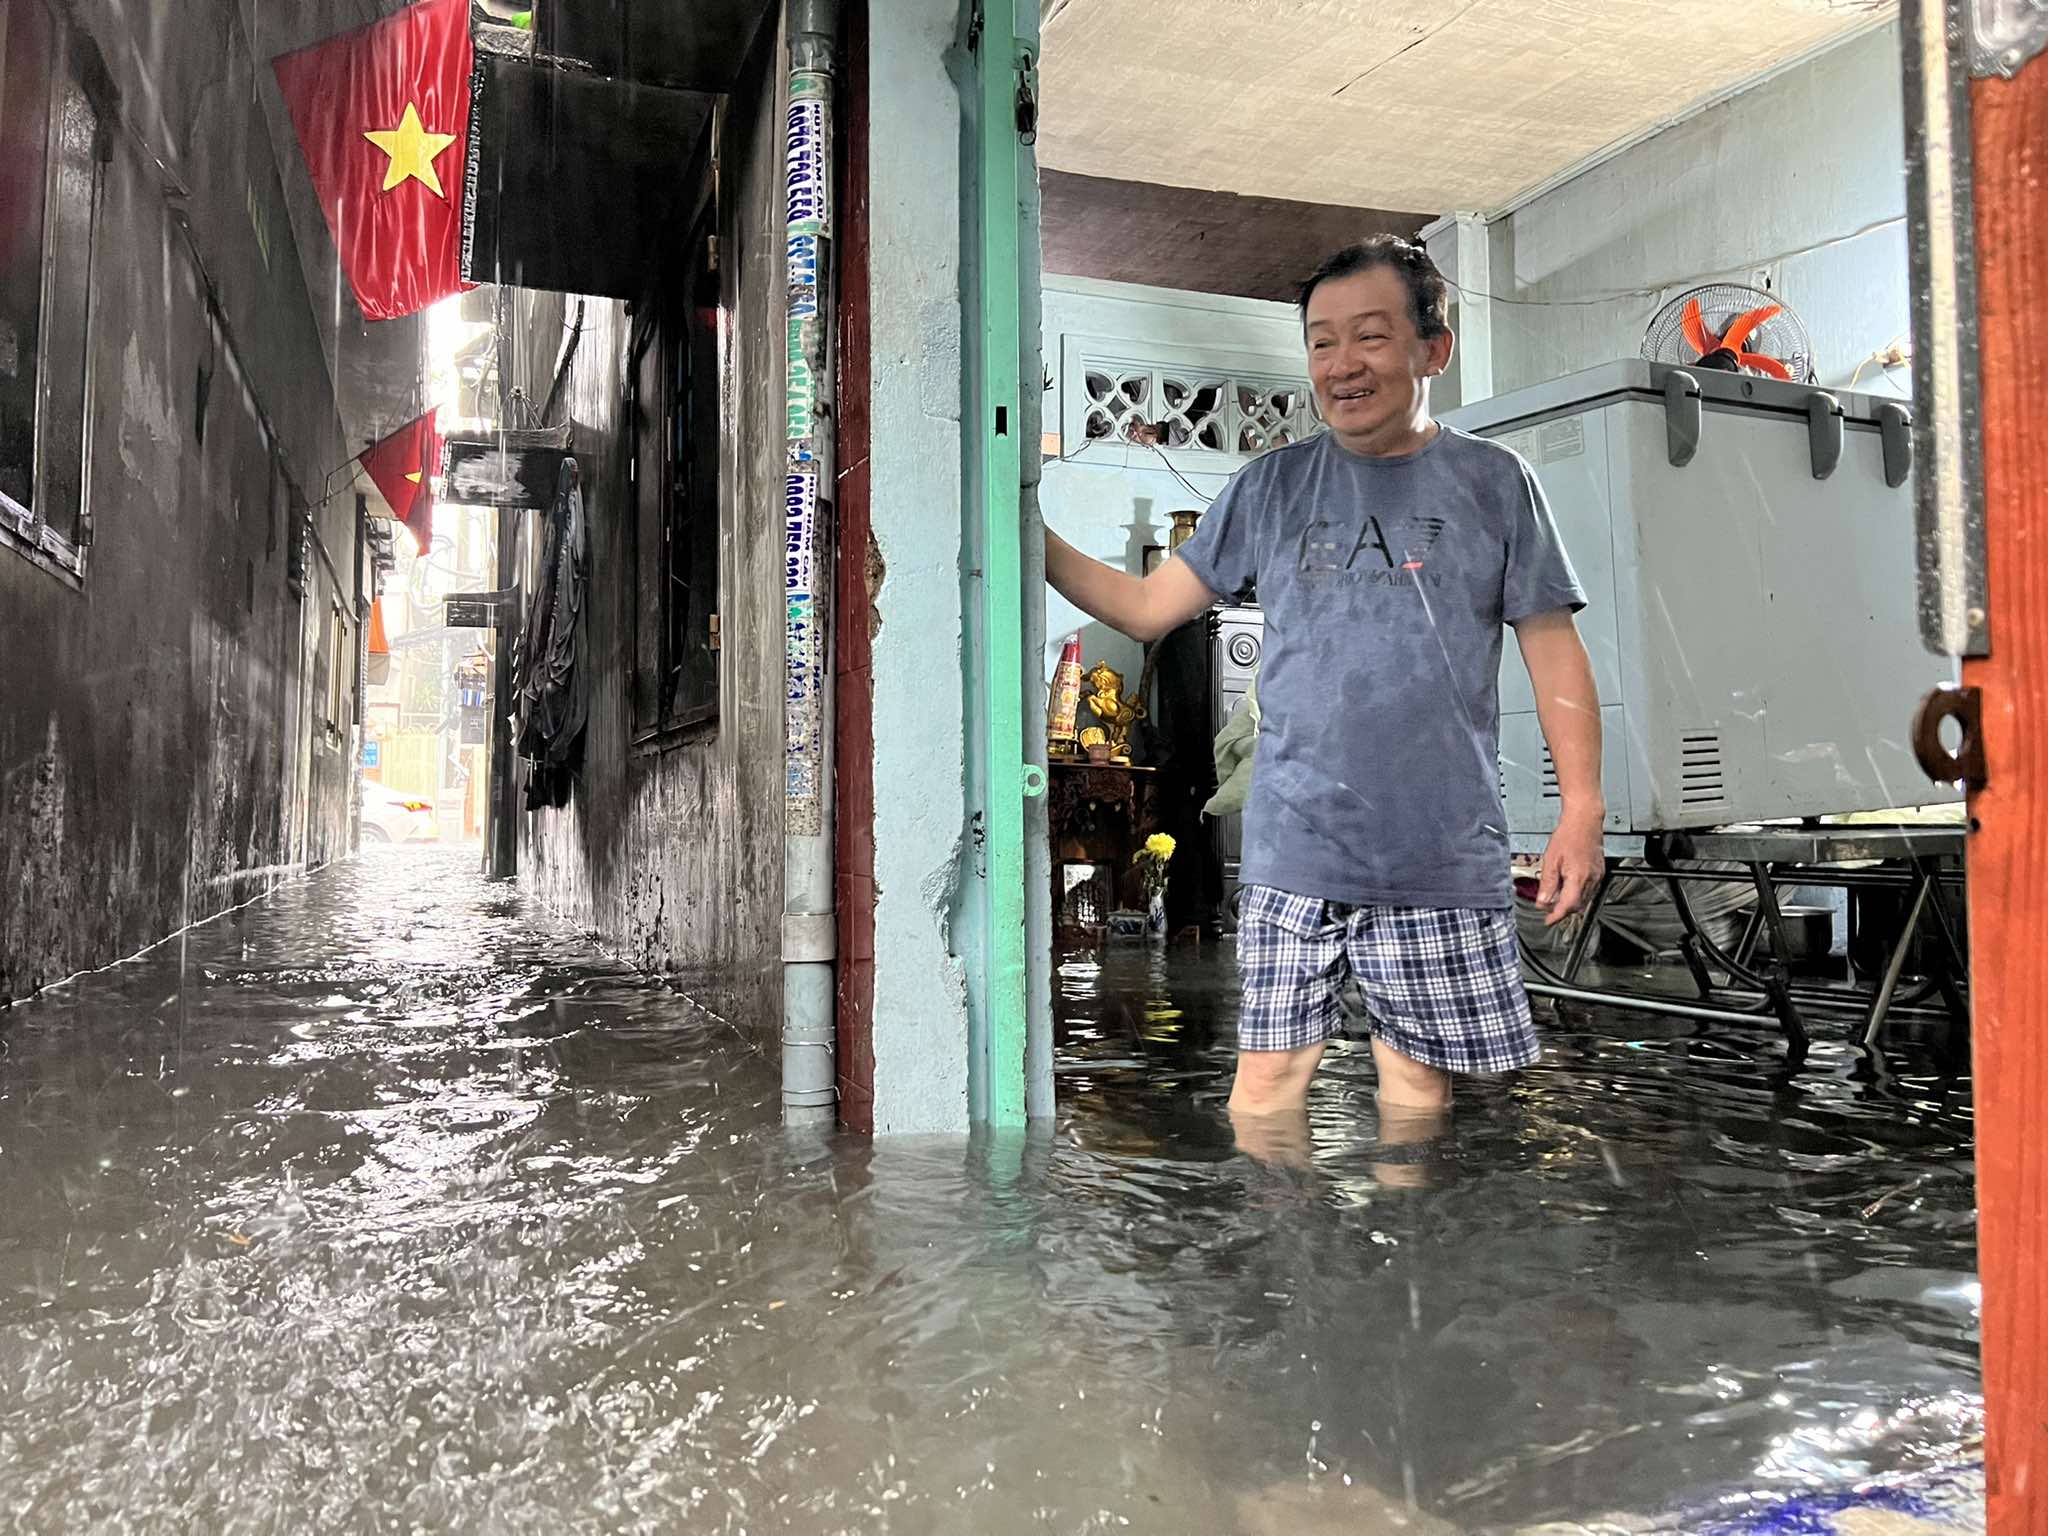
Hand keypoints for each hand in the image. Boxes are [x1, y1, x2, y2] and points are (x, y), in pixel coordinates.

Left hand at [1537, 810, 1604, 926]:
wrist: (1584, 821)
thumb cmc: (1568, 835)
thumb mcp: (1550, 860)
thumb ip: (1547, 884)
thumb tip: (1542, 902)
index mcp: (1578, 878)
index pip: (1567, 906)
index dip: (1557, 916)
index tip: (1548, 921)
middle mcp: (1591, 879)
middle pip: (1577, 906)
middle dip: (1563, 911)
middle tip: (1549, 911)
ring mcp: (1597, 876)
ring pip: (1585, 899)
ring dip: (1571, 903)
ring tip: (1557, 899)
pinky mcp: (1600, 872)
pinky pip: (1590, 890)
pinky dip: (1579, 894)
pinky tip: (1569, 888)